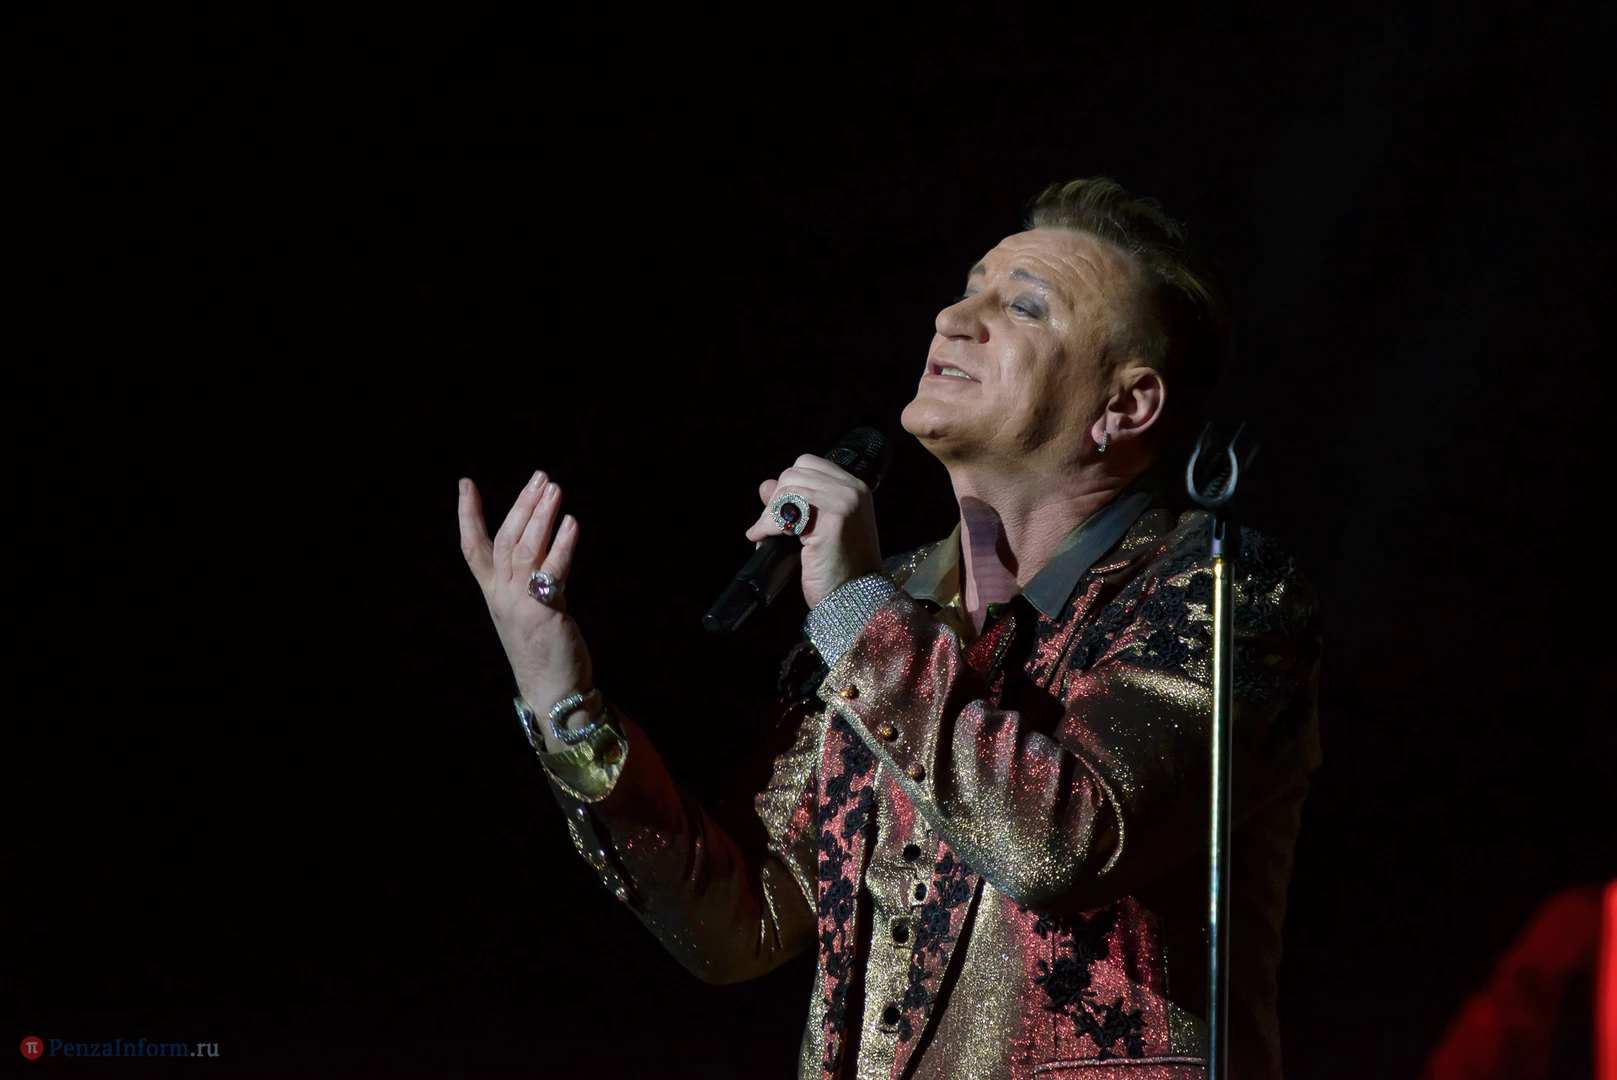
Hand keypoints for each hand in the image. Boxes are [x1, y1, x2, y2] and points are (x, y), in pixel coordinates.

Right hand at [458, 470, 592, 750]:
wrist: (551, 691)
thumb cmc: (542, 648)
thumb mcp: (525, 609)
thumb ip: (527, 577)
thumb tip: (541, 539)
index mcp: (493, 593)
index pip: (473, 547)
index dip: (468, 514)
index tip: (465, 483)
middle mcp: (501, 595)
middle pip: (506, 539)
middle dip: (522, 504)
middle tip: (539, 477)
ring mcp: (520, 603)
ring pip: (527, 548)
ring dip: (542, 515)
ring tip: (554, 489)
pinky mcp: (544, 611)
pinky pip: (554, 570)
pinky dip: (563, 544)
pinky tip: (572, 523)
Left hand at [744, 454, 882, 608]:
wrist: (857, 600)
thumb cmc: (840, 569)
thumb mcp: (818, 528)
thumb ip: (796, 502)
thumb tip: (765, 485)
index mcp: (855, 488)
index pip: (808, 464)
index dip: (787, 485)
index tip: (780, 510)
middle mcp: (852, 490)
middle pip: (794, 474)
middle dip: (775, 500)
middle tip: (770, 527)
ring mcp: (843, 502)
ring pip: (786, 490)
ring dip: (768, 514)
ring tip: (766, 535)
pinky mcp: (831, 520)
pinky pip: (784, 512)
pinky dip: (766, 526)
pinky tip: (761, 539)